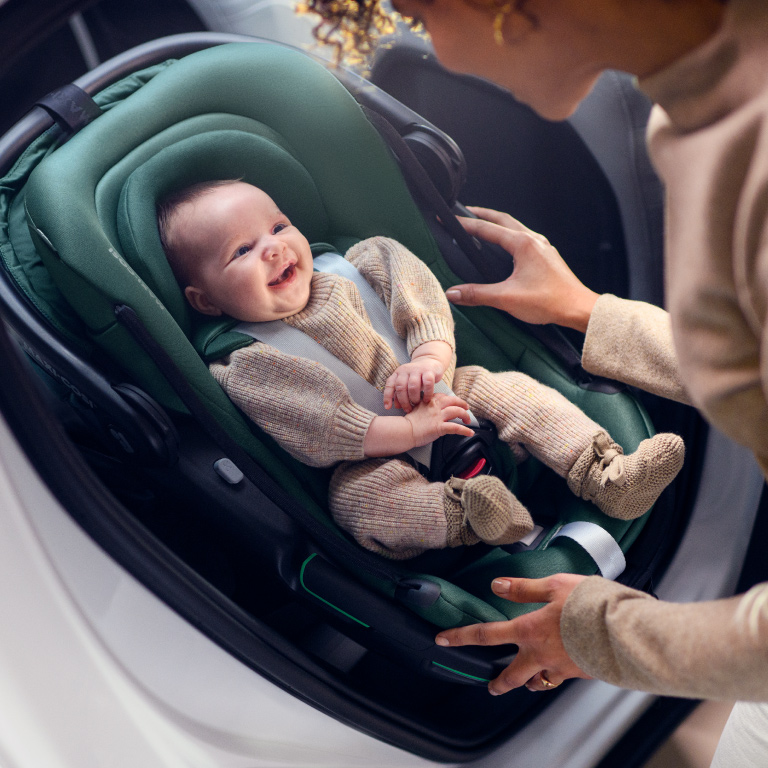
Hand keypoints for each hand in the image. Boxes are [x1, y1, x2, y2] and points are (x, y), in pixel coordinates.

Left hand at [384, 358, 444, 412]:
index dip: (387, 397)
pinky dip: (427, 394)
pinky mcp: (429, 371)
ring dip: (414, 398)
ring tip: (417, 404)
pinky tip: (426, 399)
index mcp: (398, 373)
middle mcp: (405, 370)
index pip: (390, 384)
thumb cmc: (416, 377)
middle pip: (401, 387)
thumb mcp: (406, 383)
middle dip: (403, 401)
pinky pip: (428, 383)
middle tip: (408, 409)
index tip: (388, 407)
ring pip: (413, 386)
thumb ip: (400, 394)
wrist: (429, 362)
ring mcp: (417, 369)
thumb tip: (397, 406)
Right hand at [405, 392, 473, 446]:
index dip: (452, 400)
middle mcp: (435, 406)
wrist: (404, 430)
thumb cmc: (409, 422)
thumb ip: (427, 406)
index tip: (455, 403)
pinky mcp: (439, 427)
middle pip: (454, 401)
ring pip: (457, 411)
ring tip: (467, 420)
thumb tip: (434, 410)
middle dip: (462, 404)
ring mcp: (438, 416)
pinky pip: (456, 428)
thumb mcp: (417, 408)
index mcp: (430, 400)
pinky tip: (469, 432)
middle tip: (466, 408)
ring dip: (465, 416)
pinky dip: (465, 430)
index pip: (445, 396)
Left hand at [434, 574, 590, 694]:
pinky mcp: (581, 673)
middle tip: (491, 687)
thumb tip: (497, 585)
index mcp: (528, 630)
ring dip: (526, 683)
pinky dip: (554, 677)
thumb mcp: (554, 585)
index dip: (461, 637)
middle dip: (498, 683)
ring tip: (523, 682)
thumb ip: (524, 588)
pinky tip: (557, 669)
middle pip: (511, 675)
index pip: (486, 635)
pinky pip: (560, 679)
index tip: (443, 640)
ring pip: (536, 683)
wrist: (624, 629)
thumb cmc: (591, 603)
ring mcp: (560, 667)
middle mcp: (540, 654)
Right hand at [445, 207, 598, 332]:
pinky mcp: (546, 256)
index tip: (448, 219)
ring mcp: (542, 247)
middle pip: (503, 219)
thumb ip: (477, 294)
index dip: (464, 224)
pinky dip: (509, 235)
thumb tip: (453, 293)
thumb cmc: (550, 301)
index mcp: (523, 244)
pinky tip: (505, 246)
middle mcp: (533, 240)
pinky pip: (524, 238)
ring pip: (515, 227)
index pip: (487, 229)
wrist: (578, 309)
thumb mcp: (507, 298)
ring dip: (497, 223)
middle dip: (482, 214)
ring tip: (483, 225)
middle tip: (465, 211)